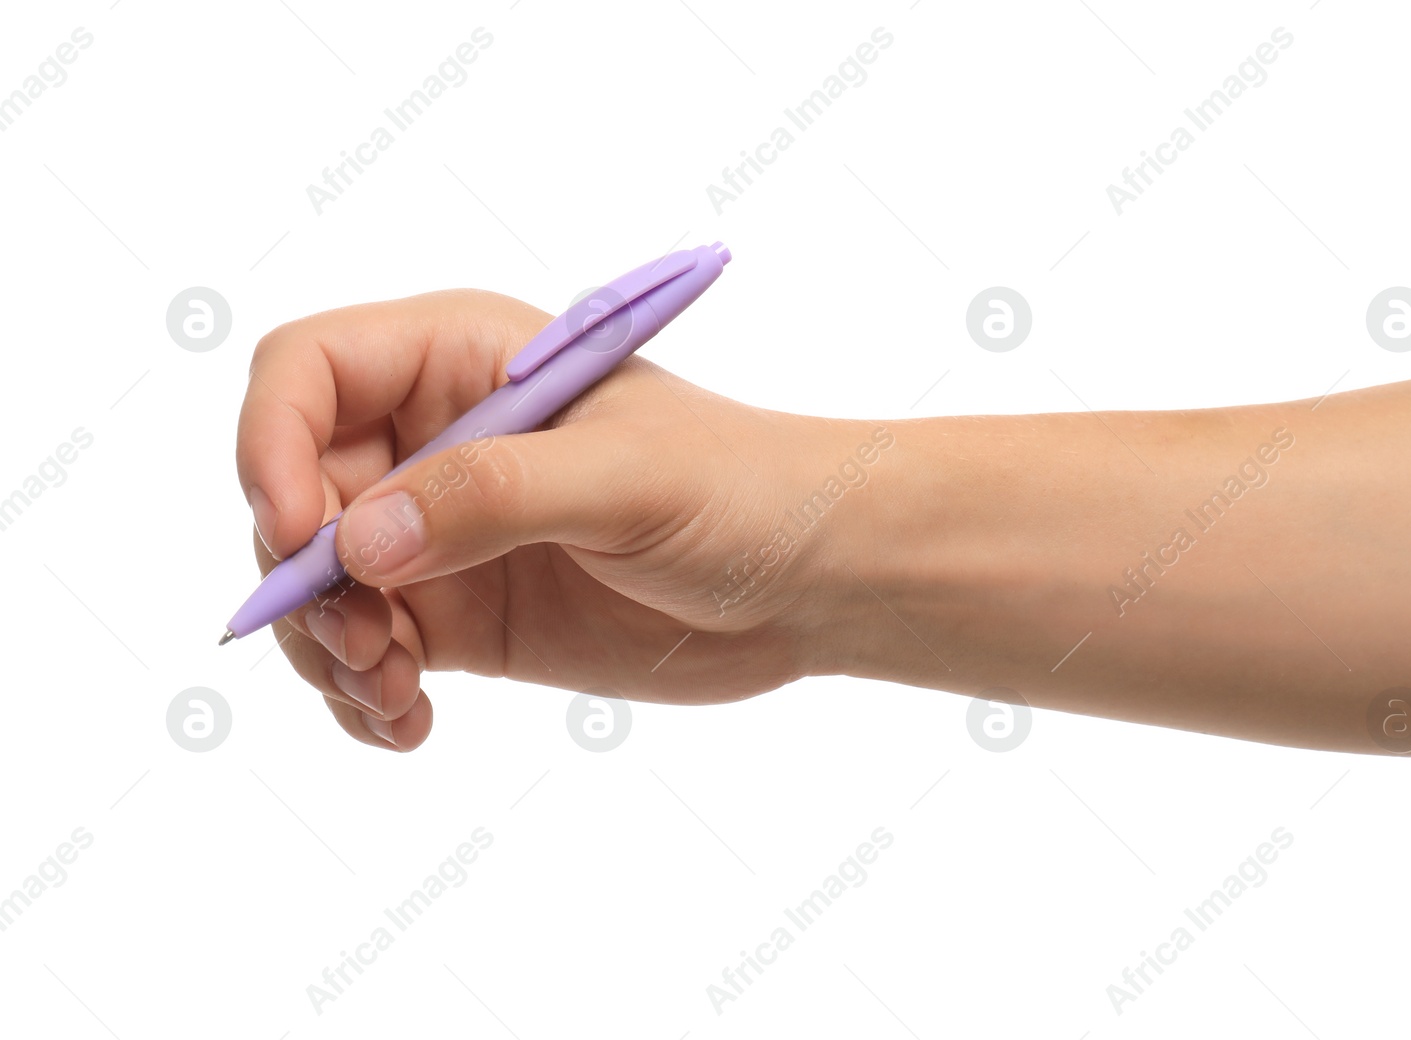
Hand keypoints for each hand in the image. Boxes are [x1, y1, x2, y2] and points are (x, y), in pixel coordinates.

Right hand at [236, 290, 865, 750]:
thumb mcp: (625, 478)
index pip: (307, 371)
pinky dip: (363, 694)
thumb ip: (491, 495)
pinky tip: (409, 725)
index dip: (270, 442)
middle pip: (293, 490)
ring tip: (393, 693)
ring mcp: (444, 532)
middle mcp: (435, 439)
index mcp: (464, 360)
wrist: (812, 578)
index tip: (297, 534)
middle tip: (364, 645)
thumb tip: (354, 543)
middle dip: (301, 576)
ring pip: (318, 585)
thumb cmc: (744, 489)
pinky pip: (369, 651)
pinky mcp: (464, 612)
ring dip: (326, 648)